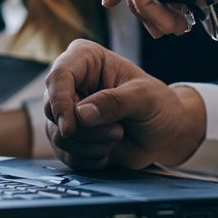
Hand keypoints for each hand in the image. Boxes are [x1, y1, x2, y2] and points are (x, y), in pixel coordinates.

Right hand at [44, 40, 204, 169]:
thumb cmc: (159, 106)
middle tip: (118, 131)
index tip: (70, 128)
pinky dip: (87, 159)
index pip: (58, 75)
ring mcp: (68, 109)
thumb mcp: (145, 98)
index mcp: (86, 58)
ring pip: (57, 135)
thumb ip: (115, 102)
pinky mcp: (69, 135)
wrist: (165, 134)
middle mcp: (72, 81)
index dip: (59, 102)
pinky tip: (108, 150)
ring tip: (118, 135)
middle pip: (52, 109)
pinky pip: (63, 153)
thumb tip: (81, 114)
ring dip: (90, 146)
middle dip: (85, 130)